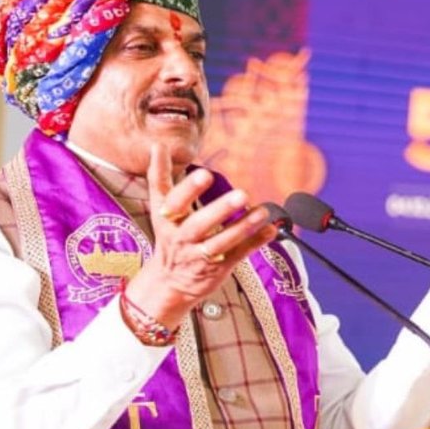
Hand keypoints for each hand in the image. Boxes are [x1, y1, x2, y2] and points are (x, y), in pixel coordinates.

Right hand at [123, 143, 276, 328]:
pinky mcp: (218, 268)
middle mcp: (182, 238)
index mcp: (167, 218)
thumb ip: (160, 177)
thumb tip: (158, 145)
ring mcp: (200, 255)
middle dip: (219, 210)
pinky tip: (271, 230)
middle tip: (241, 194)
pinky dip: (255, 242)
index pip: (174, 201)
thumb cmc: (169, 236)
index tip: (205, 174)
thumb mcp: (160, 208)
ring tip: (263, 212)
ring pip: (221, 242)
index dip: (188, 189)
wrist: (168, 283)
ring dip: (243, 227)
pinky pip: (238, 254)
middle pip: (199, 224)